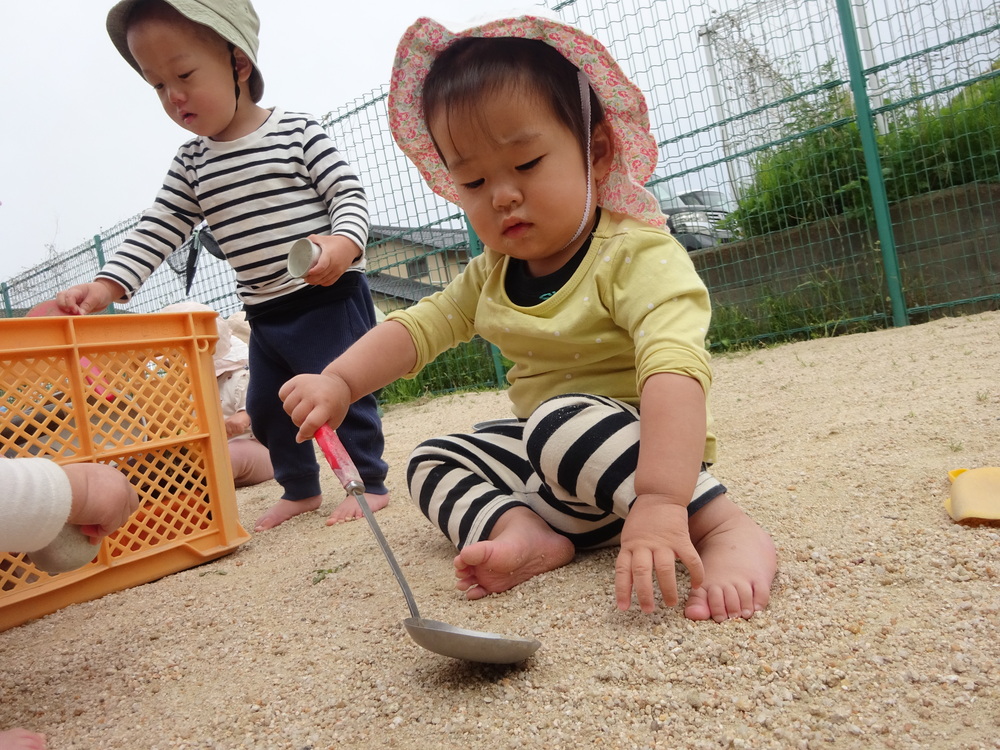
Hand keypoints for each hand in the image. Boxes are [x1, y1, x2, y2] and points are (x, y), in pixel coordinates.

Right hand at [54, 280, 119, 314]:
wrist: (104, 292)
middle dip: (63, 307)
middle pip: (60, 299)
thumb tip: (80, 314)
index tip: (76, 312)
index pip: (68, 296)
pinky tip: (71, 319)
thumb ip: (87, 305)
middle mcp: (70, 295)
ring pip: (60, 305)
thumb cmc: (100, 292)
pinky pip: (65, 311)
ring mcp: (70, 301)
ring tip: (71, 316)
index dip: (70, 305)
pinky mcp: (72, 308)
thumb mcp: (96, 298)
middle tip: (74, 313)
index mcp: (76, 290)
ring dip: (63, 311)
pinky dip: (66, 314)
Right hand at [63, 464, 139, 540]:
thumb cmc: (61, 483)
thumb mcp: (79, 480)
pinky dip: (97, 533)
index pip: (124, 492)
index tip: (99, 512)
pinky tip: (83, 530)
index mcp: (112, 474)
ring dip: (103, 526)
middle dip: (116, 517)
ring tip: (83, 527)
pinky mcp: (114, 513)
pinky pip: (108, 529)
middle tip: (97, 523)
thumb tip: (84, 499)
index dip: (115, 504)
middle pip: (129, 506)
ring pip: (119, 520)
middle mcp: (121, 484)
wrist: (58, 488)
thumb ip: (89, 487)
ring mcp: (120, 499)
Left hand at [225, 411, 251, 437]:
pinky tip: (242, 426)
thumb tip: (227, 436)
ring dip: (238, 430)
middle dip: (233, 431)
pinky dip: (242, 430)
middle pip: (230, 432)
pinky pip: (240, 431)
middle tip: (236, 426)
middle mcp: (229, 422)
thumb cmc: (237, 418)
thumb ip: (227, 428)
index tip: (229, 433)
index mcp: (225, 422)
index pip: (224, 430)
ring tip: (239, 425)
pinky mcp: (239, 425)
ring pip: (236, 432)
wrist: (245, 414)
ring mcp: (234, 423)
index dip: (227, 433)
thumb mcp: (230, 422)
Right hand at [278, 372, 350, 442]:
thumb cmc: (335, 407)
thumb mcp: (332, 422)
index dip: (306, 431)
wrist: (338, 384)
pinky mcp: (296, 379)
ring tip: (304, 408)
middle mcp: (314, 394)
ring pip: (287, 407)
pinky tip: (298, 399)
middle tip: (309, 418)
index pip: (311, 423)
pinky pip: (282, 394)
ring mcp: (304, 385)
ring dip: (293, 412)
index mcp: (326, 405)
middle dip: (300, 423)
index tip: (307, 431)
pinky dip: (287, 399)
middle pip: (297, 417)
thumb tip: (298, 439)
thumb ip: (316, 432)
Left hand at [301, 234, 360, 286]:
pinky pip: (332, 281)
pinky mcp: (340, 273)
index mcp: (330, 254)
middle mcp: (335, 264)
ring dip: (316, 282)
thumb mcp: (323, 238)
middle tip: (305, 277)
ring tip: (309, 280)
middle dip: (312, 279)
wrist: (350, 245)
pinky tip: (319, 282)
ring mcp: (338, 269)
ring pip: (326, 280)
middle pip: (322, 275)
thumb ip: (312, 239)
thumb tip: (301, 242)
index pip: (322, 266)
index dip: (314, 271)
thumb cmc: (336, 242)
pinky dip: (324, 283)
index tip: (308, 272)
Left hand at [615, 494, 703, 612]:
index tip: (623, 608)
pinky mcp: (680, 539)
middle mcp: (644, 545)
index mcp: (630, 546)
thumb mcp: (629, 536)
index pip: (623, 571)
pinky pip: (690, 559)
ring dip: (668, 589)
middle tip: (648, 610)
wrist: (659, 495)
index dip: (622, 590)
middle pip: (642, 572)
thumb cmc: (643, 519)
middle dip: (645, 594)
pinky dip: (695, 573)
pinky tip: (696, 584)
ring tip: (671, 603)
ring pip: (664, 570)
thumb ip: (630, 555)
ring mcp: (663, 542)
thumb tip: (629, 582)